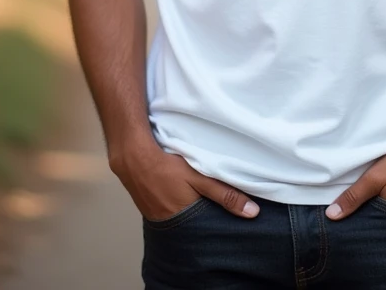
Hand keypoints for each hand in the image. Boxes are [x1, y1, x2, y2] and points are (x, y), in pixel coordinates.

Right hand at [109, 137, 259, 219]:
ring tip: (202, 199)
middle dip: (208, 218)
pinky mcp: (150, 208)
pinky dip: (179, 205)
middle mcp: (171, 223)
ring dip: (192, 210)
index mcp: (186, 219)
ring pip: (183, 218)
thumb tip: (253, 213)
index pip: (210, 229)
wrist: (133, 156)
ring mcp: (158, 217)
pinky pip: (170, 212)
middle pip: (197, 225)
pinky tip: (182, 194)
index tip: (235, 218)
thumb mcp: (201, 178)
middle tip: (220, 208)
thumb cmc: (168, 165)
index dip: (221, 223)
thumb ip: (226, 195)